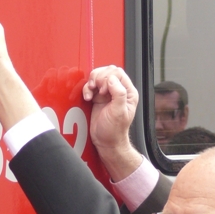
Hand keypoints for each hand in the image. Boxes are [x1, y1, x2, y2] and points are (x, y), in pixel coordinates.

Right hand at [84, 65, 142, 181]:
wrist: (106, 142)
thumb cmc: (115, 131)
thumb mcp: (119, 112)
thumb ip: (118, 93)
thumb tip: (111, 79)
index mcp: (128, 92)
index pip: (117, 73)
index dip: (108, 78)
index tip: (103, 90)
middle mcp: (118, 90)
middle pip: (108, 71)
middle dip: (99, 77)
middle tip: (96, 88)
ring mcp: (107, 93)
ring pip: (99, 76)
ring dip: (92, 81)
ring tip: (90, 91)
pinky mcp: (98, 97)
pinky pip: (91, 85)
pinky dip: (87, 88)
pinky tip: (88, 97)